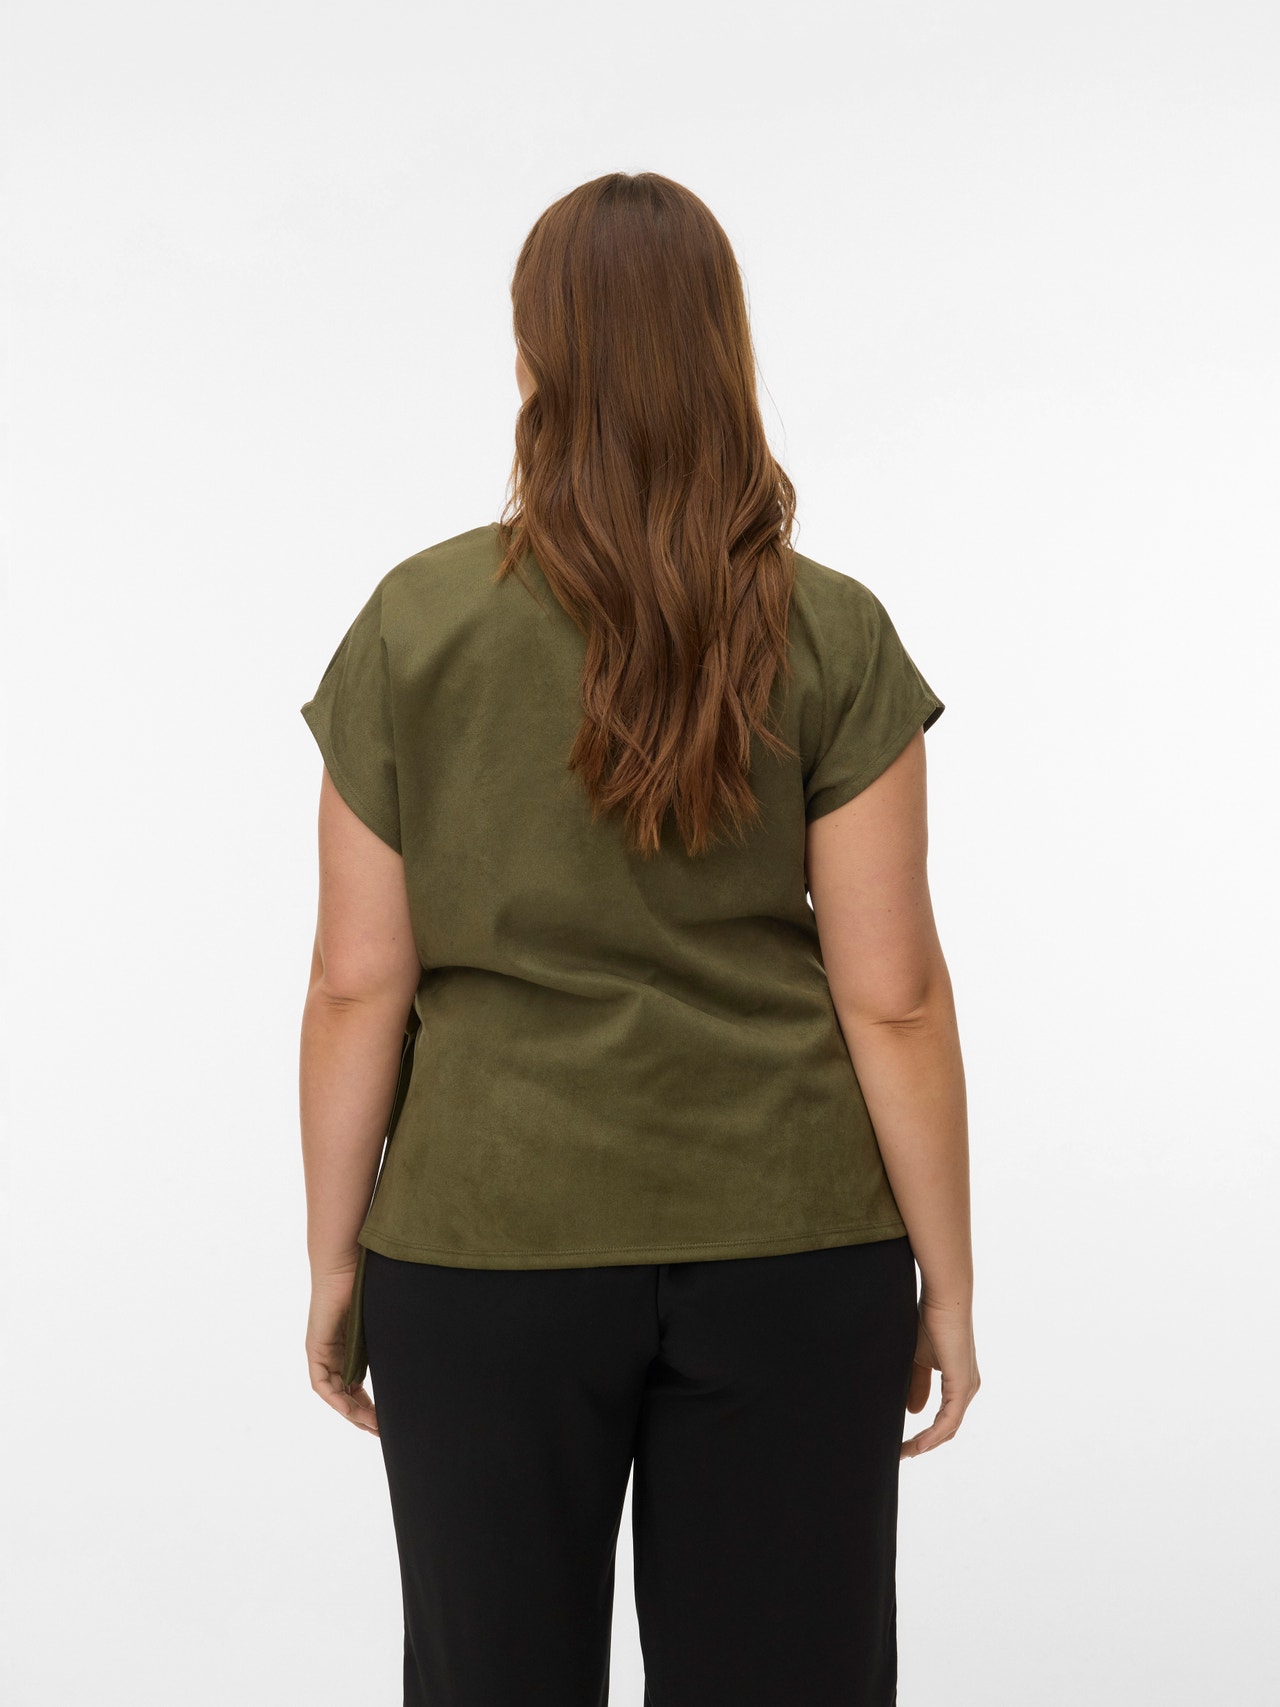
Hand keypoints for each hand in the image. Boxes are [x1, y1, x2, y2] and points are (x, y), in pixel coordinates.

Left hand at [305, 1265, 378, 1435]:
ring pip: (334, 1393)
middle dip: (363, 1416)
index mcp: (350, 1347)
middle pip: (346, 1394)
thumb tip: (428, 1340)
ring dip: (351, 1412)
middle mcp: (335, 1352)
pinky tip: (352, 1409)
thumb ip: (392, 1335)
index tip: (386, 1421)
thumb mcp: (384, 1316)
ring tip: (371, 1426)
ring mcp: (324, 1351)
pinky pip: (323, 1383)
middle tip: (381, 1433)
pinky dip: (337, 1398)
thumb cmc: (368, 1279)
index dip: (370, 1405)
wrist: (346, 1261)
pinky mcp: (317, 1347)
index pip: (356, 1385)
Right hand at [901, 1292, 978, 1459]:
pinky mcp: (962, 1385)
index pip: (944, 1418)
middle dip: (924, 1444)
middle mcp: (967, 1388)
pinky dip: (933, 1434)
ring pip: (949, 1428)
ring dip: (926, 1443)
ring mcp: (967, 1388)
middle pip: (948, 1428)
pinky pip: (949, 1419)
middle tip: (901, 1454)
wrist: (944, 1299)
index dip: (925, 1434)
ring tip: (905, 1452)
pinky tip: (918, 1445)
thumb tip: (913, 1412)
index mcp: (959, 1382)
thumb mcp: (917, 1359)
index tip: (902, 1444)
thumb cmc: (930, 1321)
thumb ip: (918, 1385)